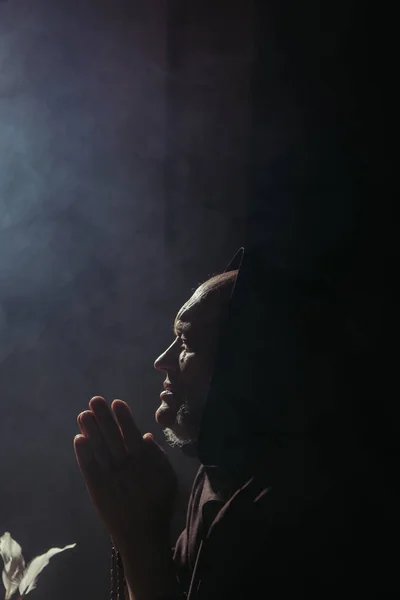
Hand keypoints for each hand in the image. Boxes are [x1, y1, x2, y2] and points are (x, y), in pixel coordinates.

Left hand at [74, 396, 177, 552]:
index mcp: (144, 462)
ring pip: (99, 449)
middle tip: (94, 400)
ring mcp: (110, 477)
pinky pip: (89, 468)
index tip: (116, 402)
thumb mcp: (168, 478)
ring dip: (90, 430)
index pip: (131, 434)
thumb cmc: (159, 504)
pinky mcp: (97, 489)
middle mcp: (125, 466)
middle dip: (103, 417)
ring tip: (83, 414)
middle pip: (112, 437)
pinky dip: (83, 453)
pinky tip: (78, 439)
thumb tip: (145, 435)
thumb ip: (158, 456)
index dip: (123, 417)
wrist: (142, 536)